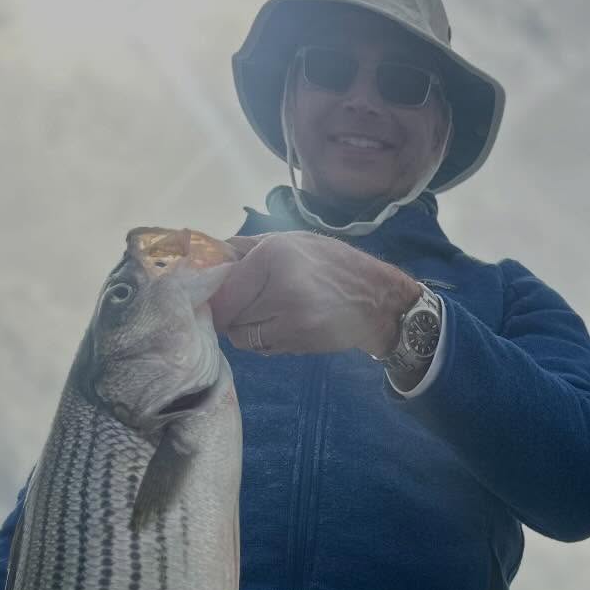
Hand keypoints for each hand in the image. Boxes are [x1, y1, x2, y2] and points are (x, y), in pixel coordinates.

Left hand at [208, 232, 419, 359]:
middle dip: (229, 312)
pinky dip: (262, 340)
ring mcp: (289, 322)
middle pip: (229, 314)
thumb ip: (249, 247)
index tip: (214, 295)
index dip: (214, 295)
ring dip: (243, 329)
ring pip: (241, 337)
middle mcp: (280, 289)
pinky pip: (262, 349)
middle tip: (239, 304)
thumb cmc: (334, 264)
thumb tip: (212, 254)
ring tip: (261, 314)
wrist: (376, 300)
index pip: (224, 287)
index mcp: (274, 256)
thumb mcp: (293, 240)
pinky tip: (279, 326)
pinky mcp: (297, 344)